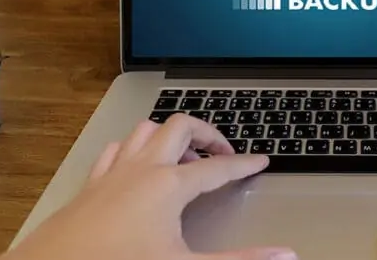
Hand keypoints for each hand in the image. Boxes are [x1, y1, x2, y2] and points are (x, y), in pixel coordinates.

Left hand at [0, 116, 296, 259]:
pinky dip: (135, 147)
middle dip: (207, 134)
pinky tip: (138, 164)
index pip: (219, 167)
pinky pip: (117, 148)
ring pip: (147, 130)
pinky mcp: (92, 183)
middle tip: (223, 152)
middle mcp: (142, 168)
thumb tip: (283, 255)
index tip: (260, 162)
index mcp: (169, 185)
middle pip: (182, 128)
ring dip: (170, 135)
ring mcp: (114, 172)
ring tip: (186, 156)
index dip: (244, 164)